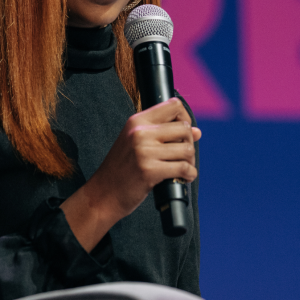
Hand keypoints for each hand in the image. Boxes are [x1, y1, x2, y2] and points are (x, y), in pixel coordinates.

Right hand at [61, 97, 200, 250]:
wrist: (102, 194)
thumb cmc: (121, 169)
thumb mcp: (137, 144)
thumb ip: (165, 134)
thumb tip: (197, 131)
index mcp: (137, 121)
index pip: (174, 105)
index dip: (185, 118)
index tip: (182, 134)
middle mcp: (140, 132)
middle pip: (184, 128)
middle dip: (189, 143)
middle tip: (183, 157)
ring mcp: (144, 151)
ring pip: (187, 149)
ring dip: (190, 162)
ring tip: (182, 169)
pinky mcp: (150, 171)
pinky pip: (183, 168)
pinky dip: (189, 175)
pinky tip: (183, 178)